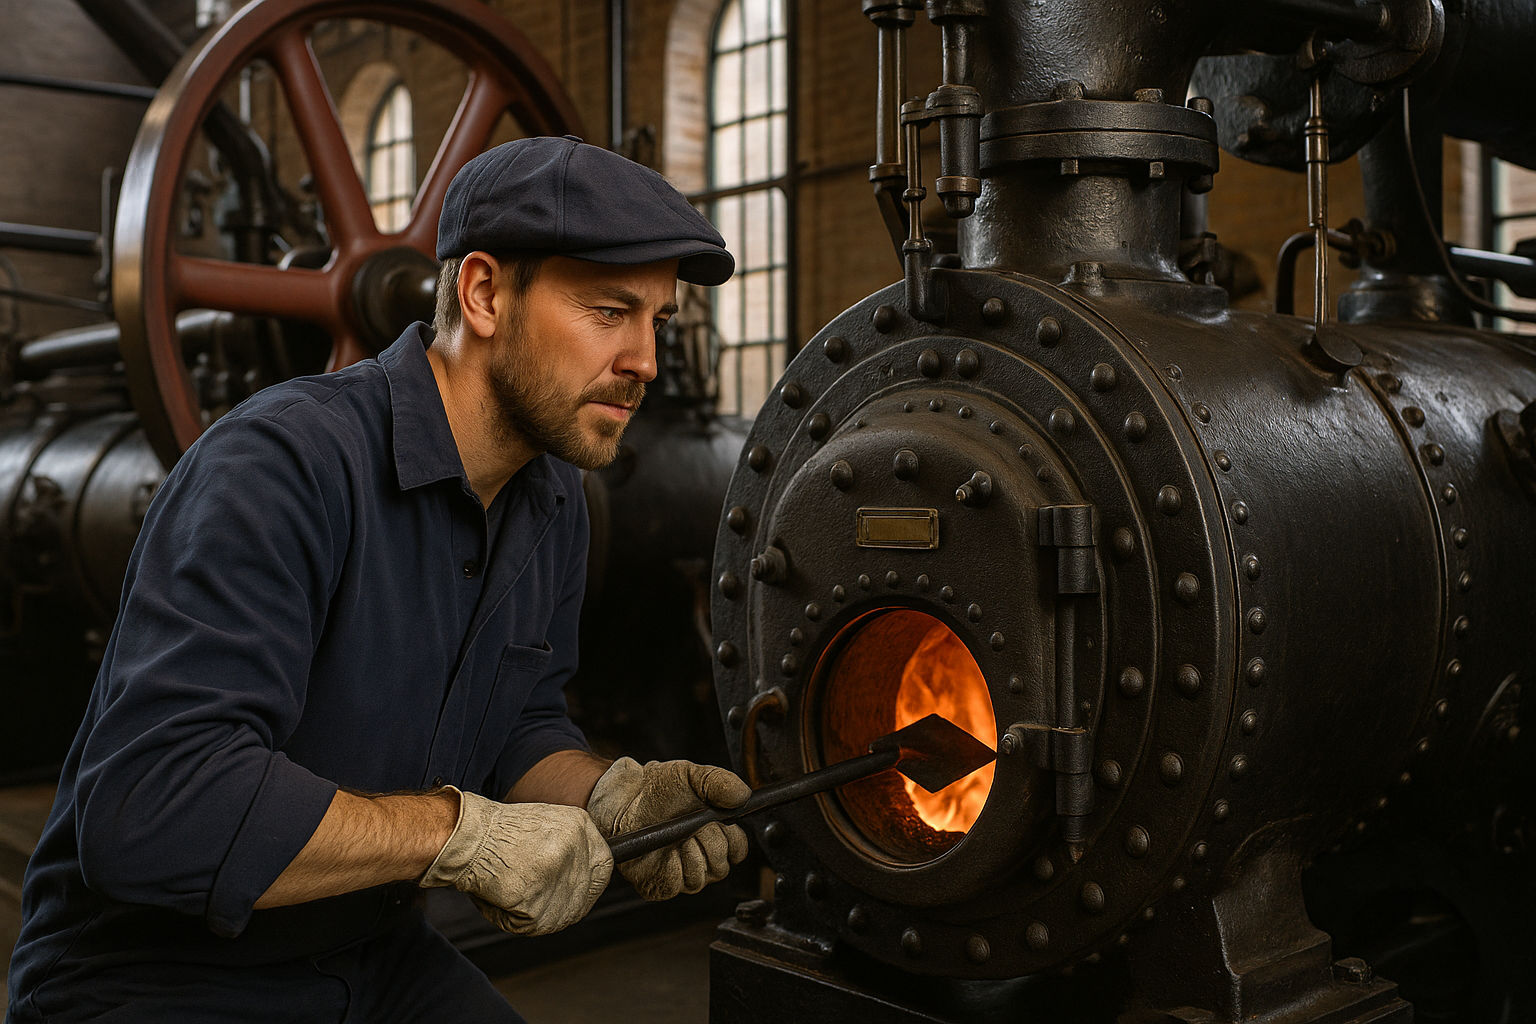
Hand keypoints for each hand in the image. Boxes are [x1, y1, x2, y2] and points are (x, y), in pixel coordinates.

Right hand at [420, 788, 611, 935]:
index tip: (578, 892)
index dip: (591, 884)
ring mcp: (558, 876)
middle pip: (584, 896)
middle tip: (537, 899)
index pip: (604, 866)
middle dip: (564, 905)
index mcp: (581, 826)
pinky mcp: (537, 901)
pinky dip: (512, 918)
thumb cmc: (497, 832)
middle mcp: (576, 849)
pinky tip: (498, 896)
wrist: (466, 837)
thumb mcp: (547, 824)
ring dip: (535, 913)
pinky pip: (531, 925)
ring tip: (510, 890)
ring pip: (559, 916)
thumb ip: (571, 847)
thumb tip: (585, 876)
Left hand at [586, 758, 750, 900]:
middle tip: (693, 825)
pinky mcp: (660, 884)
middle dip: (709, 843)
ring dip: (690, 855)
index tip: (719, 822)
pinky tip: (664, 850)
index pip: (738, 850)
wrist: (624, 797)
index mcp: (714, 833)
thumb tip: (743, 795)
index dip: (732, 839)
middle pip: (721, 867)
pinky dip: (672, 867)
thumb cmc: (657, 788)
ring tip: (676, 836)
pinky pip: (676, 885)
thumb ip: (721, 782)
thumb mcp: (693, 775)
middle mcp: (701, 856)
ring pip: (700, 879)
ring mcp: (681, 872)